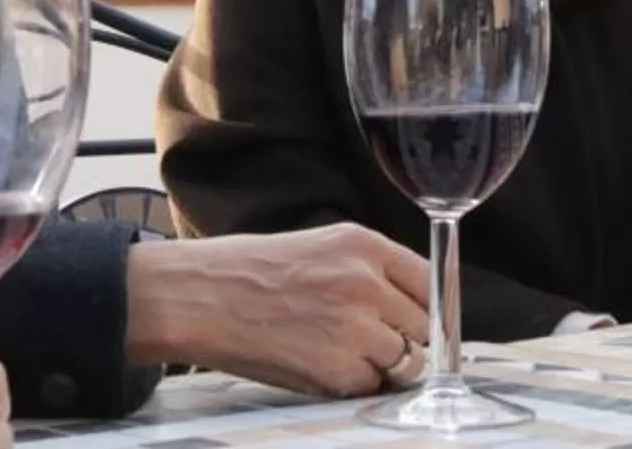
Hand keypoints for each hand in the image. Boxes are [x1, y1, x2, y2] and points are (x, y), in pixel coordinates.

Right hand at [126, 223, 431, 396]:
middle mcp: (366, 283)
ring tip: (349, 357)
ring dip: (386, 367)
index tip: (424, 321)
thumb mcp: (320, 247)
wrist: (201, 297)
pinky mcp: (338, 369)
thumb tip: (409, 305)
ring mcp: (355, 327)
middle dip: (409, 339)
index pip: (430, 279)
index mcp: (363, 245)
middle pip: (425, 324)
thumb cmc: (250, 272)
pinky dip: (356, 385)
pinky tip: (324, 369)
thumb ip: (368, 270)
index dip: (428, 305)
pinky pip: (371, 386)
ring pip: (407, 361)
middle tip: (381, 344)